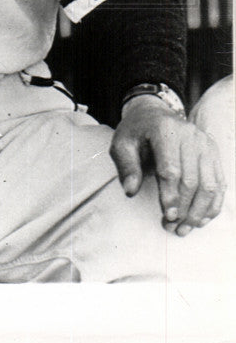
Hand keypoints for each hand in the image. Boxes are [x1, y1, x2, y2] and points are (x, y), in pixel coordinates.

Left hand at [111, 95, 225, 235]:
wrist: (153, 114)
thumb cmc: (135, 132)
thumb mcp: (122, 144)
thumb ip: (126, 166)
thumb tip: (130, 191)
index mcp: (164, 130)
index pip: (170, 169)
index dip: (170, 195)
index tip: (168, 217)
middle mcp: (189, 135)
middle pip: (192, 180)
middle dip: (184, 208)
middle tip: (173, 228)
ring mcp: (205, 143)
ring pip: (209, 185)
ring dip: (199, 211)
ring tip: (186, 228)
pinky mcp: (214, 152)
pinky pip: (219, 183)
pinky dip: (212, 205)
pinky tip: (201, 219)